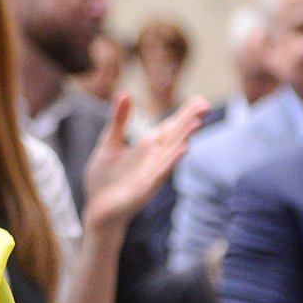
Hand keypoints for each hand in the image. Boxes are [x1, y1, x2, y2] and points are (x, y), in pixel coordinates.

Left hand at [82, 94, 207, 236]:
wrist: (97, 209)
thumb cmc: (105, 178)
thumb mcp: (109, 143)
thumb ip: (119, 120)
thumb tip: (126, 93)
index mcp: (148, 147)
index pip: (170, 127)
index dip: (184, 114)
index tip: (201, 100)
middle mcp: (155, 159)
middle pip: (175, 137)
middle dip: (189, 122)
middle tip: (206, 105)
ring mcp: (152, 174)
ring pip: (171, 154)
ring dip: (184, 139)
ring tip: (196, 123)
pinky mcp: (144, 189)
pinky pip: (160, 174)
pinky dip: (171, 162)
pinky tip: (183, 150)